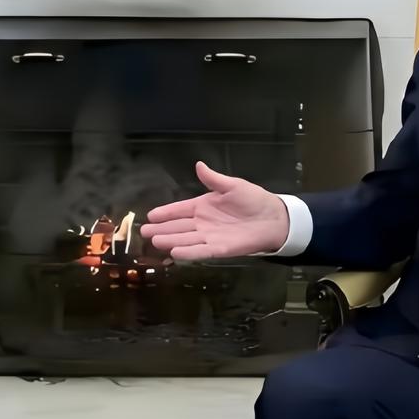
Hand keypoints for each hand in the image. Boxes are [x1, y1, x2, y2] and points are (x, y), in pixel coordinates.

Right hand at [140, 161, 288, 259]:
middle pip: (178, 227)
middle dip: (161, 229)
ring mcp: (210, 237)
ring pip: (186, 239)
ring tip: (155, 242)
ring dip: (171, 240)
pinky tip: (175, 253)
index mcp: (203, 206)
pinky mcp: (220, 249)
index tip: (150, 215)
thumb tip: (199, 165)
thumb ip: (214, 179)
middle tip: (144, 232)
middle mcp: (203, 223)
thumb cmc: (253, 200)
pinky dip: (189, 252)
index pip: (180, 210)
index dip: (165, 212)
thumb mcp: (233, 186)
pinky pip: (201, 251)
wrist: (274, 218)